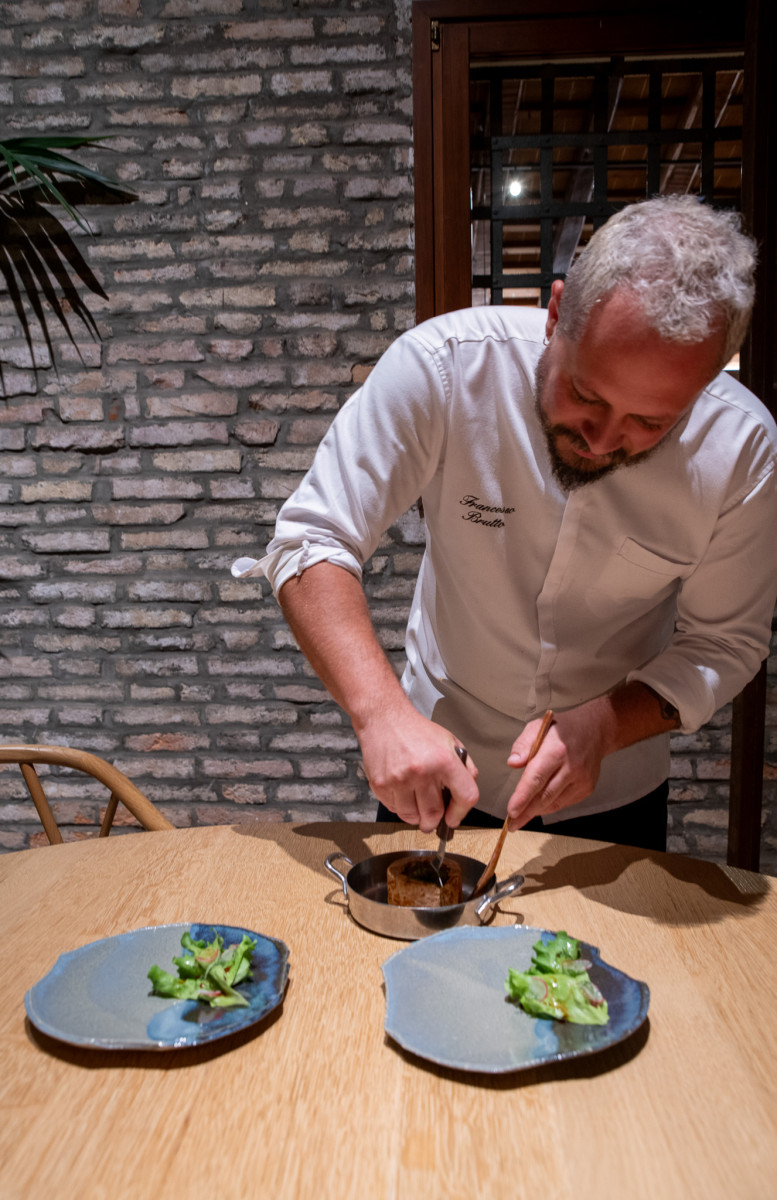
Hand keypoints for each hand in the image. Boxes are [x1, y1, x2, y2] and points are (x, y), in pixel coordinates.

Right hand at [357, 704, 478, 832]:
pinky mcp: (381, 785)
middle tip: (433, 818)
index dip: (461, 813)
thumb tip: (467, 792)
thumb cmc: (417, 730)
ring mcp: (399, 780)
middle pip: (433, 814)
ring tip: (416, 806)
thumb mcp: (450, 741)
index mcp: (444, 761)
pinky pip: (394, 809)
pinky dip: (400, 807)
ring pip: (412, 817)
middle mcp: (422, 772)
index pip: (464, 797)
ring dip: (416, 817)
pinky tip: (402, 794)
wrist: (384, 719)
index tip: (454, 818)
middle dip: (435, 822)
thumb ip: (465, 767)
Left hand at [505, 705, 607, 829]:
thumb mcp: (537, 727)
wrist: (594, 730)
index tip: (511, 811)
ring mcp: (581, 780)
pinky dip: (550, 805)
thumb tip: (513, 763)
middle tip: (511, 824)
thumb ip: (522, 745)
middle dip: (526, 812)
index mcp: (556, 750)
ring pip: (554, 803)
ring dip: (536, 811)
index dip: (522, 797)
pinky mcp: (587, 788)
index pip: (536, 778)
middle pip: (545, 796)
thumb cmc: (561, 729)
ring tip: (521, 816)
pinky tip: (540, 805)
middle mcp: (571, 767)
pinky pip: (564, 803)